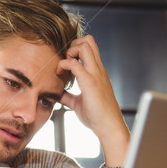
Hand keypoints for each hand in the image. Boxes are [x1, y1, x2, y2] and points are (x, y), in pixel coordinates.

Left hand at [56, 35, 129, 166]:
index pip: (89, 48)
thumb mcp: (78, 103)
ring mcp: (95, 74)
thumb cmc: (96, 116)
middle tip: (64, 61)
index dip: (75, 49)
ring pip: (84, 46)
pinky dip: (64, 65)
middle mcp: (98, 69)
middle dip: (72, 45)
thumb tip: (57, 94)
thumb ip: (68, 96)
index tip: (65, 64)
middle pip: (89, 40)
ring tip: (62, 67)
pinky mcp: (90, 82)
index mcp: (97, 72)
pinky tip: (59, 75)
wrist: (109, 127)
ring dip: (69, 52)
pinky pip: (75, 64)